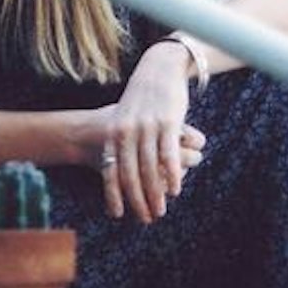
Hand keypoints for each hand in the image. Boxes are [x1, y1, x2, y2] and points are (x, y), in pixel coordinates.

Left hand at [89, 41, 206, 222]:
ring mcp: (147, 128)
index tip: (118, 214)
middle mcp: (127, 132)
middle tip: (146, 218)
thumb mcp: (123, 118)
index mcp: (114, 133)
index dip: (114, 194)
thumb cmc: (141, 100)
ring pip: (150, 169)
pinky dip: (173, 175)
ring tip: (161, 210)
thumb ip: (119, 143)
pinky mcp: (168, 123)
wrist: (159, 69)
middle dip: (137, 200)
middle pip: (131, 174)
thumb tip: (116, 171)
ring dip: (156, 194)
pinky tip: (176, 190)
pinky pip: (169, 155)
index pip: (111, 170)